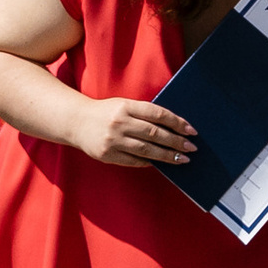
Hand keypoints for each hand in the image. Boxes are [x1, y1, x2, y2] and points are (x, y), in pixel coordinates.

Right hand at [71, 92, 197, 171]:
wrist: (75, 122)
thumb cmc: (106, 112)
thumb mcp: (124, 105)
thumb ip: (144, 114)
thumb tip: (173, 128)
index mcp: (126, 106)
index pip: (157, 114)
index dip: (177, 122)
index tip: (191, 130)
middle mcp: (120, 122)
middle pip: (154, 133)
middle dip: (175, 142)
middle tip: (191, 148)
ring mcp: (113, 140)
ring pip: (146, 150)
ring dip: (167, 156)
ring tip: (182, 159)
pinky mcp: (107, 155)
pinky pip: (133, 161)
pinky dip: (149, 162)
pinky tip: (160, 163)